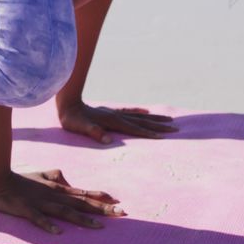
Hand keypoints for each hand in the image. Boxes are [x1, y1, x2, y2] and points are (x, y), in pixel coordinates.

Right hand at [0, 169, 125, 233]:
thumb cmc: (20, 179)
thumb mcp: (42, 175)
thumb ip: (57, 176)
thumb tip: (69, 182)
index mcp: (58, 189)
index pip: (83, 194)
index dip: (101, 198)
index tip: (118, 202)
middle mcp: (53, 196)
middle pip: (81, 204)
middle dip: (101, 209)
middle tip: (121, 213)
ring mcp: (41, 203)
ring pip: (65, 212)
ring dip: (82, 220)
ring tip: (99, 227)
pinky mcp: (26, 209)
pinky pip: (39, 219)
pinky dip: (49, 225)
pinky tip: (59, 232)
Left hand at [59, 102, 178, 143]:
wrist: (67, 103)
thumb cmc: (72, 118)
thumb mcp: (80, 127)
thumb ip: (94, 133)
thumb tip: (108, 141)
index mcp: (113, 121)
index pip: (136, 129)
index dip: (149, 134)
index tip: (163, 138)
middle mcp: (117, 116)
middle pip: (143, 122)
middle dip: (160, 126)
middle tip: (176, 129)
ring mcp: (115, 112)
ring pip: (140, 116)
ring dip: (155, 119)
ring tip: (169, 119)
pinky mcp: (110, 111)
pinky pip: (130, 112)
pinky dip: (140, 112)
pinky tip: (146, 111)